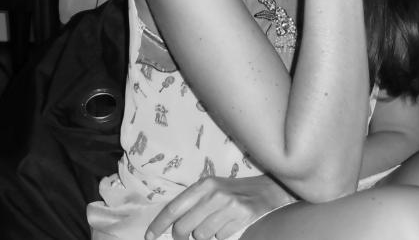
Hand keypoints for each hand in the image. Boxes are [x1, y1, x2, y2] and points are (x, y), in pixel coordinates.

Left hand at [146, 174, 295, 239]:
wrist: (269, 190)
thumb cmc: (235, 191)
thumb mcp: (213, 189)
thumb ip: (193, 202)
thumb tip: (171, 224)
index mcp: (204, 185)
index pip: (174, 208)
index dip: (159, 224)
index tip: (149, 236)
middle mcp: (214, 194)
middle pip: (184, 228)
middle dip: (182, 236)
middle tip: (188, 235)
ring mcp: (228, 206)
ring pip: (201, 236)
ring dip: (205, 236)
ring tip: (215, 225)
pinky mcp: (241, 217)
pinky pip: (220, 237)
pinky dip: (222, 236)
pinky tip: (229, 225)